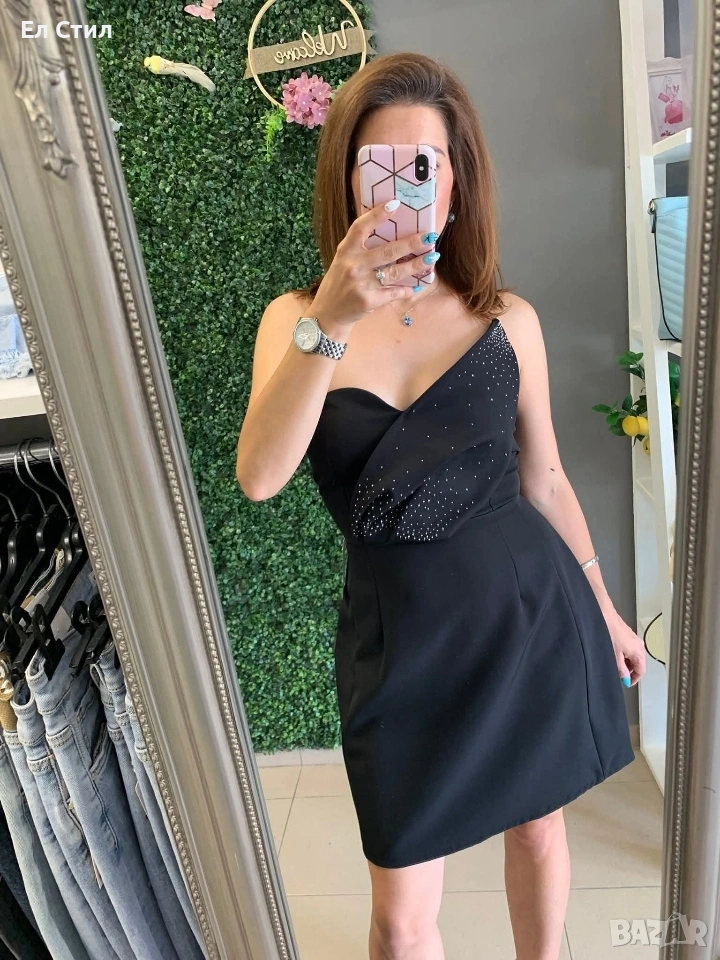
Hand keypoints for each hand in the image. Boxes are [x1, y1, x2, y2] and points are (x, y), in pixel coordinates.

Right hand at [311, 200, 436, 330]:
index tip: (395, 204)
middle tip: (429, 236)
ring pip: (395, 272)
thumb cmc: (338, 283)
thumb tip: (389, 232)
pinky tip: (417, 285)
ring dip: (416, 265)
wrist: (328, 313)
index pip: (360, 228)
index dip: (377, 215)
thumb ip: (360, 247)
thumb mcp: (343, 260)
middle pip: (387, 251)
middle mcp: (353, 266)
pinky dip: (406, 289)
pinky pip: (393, 292)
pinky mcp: (369, 301)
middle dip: (411, 243)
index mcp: (346, 251)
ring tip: (431, 258)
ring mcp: (362, 285)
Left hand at [605, 610, 646, 686]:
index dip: (634, 679)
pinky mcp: (628, 635)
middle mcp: (639, 645)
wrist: (604, 615)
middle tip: (619, 674)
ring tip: (614, 663)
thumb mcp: (615, 656)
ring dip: (625, 662)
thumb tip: (625, 678)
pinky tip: (613, 653)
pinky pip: (629, 649)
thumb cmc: (610, 631)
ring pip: (633, 656)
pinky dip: (623, 654)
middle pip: (638, 663)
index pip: (642, 671)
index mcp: (639, 652)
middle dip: (629, 670)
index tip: (626, 683)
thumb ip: (621, 670)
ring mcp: (634, 639)